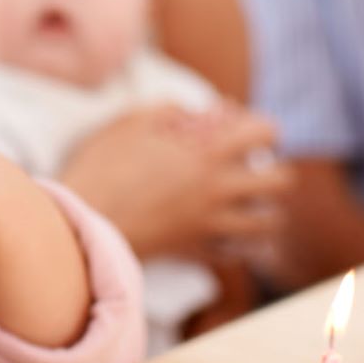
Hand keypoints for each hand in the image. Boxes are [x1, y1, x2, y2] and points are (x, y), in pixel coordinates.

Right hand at [61, 102, 291, 259]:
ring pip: (270, 223)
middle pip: (281, 181)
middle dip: (276, 170)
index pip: (263, 133)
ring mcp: (212, 223)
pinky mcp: (198, 249)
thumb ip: (170, 110)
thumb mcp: (132, 121)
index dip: (265, 128)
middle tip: (257, 168)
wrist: (82, 218)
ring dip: (268, 209)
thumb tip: (193, 111)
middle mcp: (218, 187)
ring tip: (254, 203)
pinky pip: (241, 252)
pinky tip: (237, 233)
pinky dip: (247, 244)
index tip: (255, 131)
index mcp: (206, 150)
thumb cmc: (102, 166)